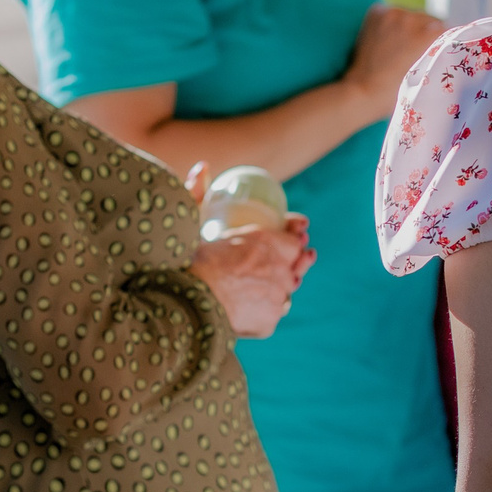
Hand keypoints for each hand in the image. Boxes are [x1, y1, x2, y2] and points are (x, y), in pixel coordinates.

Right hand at [192, 213, 315, 336]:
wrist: (191, 301)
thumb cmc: (195, 263)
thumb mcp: (208, 230)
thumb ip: (216, 207)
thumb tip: (201, 171)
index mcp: (267, 241)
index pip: (295, 241)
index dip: (295, 240)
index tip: (300, 238)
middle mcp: (279, 267)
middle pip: (297, 267)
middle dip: (296, 265)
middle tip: (294, 263)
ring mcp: (278, 295)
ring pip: (284, 293)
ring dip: (276, 291)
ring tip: (259, 291)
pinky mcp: (271, 320)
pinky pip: (270, 316)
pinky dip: (261, 314)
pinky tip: (245, 312)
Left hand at [344, 4, 446, 117]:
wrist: (363, 91)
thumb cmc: (398, 91)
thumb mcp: (429, 74)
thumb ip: (438, 54)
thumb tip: (443, 43)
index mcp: (428, 33)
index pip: (446, 29)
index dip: (442, 41)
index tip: (437, 51)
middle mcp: (412, 17)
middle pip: (428, 19)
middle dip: (425, 32)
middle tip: (416, 51)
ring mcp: (392, 13)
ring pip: (410, 15)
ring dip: (409, 26)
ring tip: (401, 46)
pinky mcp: (376, 13)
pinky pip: (393, 13)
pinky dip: (392, 22)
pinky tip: (388, 39)